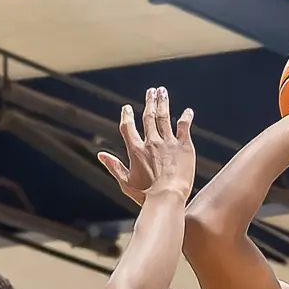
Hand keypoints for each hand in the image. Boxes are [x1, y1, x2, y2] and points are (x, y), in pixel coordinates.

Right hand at [96, 85, 195, 205]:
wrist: (168, 197)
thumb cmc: (146, 195)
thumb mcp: (126, 183)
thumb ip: (114, 166)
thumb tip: (100, 154)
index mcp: (136, 150)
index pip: (128, 127)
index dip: (127, 116)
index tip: (127, 108)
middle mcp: (151, 142)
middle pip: (148, 117)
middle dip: (149, 102)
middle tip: (151, 91)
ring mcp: (168, 142)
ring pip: (164, 117)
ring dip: (163, 103)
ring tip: (163, 91)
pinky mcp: (183, 146)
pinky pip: (184, 126)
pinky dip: (186, 117)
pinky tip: (188, 111)